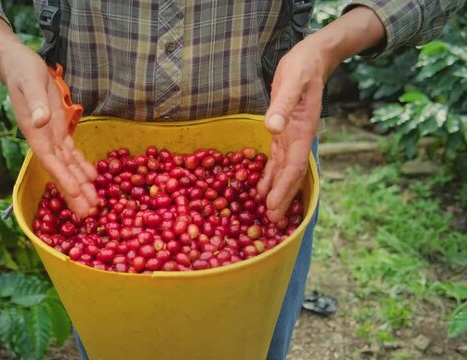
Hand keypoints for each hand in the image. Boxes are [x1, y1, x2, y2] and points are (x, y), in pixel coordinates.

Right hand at [1, 43, 97, 217]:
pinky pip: (71, 153)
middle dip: (73, 192)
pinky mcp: (59, 129)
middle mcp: (42, 139)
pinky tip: (92, 179)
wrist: (18, 63)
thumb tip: (41, 121)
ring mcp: (51, 136)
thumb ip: (35, 102)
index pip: (50, 160)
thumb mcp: (29, 82)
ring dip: (80, 185)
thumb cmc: (23, 71)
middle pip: (60, 171)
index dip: (63, 179)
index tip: (76, 195)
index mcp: (34, 132)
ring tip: (93, 205)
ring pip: (68, 166)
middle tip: (88, 214)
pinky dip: (81, 166)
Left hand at [256, 40, 324, 222]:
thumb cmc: (302, 68)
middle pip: (290, 175)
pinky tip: (262, 187)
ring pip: (284, 170)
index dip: (284, 189)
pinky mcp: (284, 130)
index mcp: (301, 131)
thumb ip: (282, 105)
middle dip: (282, 198)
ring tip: (269, 211)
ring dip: (276, 190)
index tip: (275, 208)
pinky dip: (271, 174)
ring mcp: (292, 136)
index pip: (293, 167)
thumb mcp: (292, 83)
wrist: (312, 58)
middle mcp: (298, 138)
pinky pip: (278, 158)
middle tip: (273, 222)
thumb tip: (272, 128)